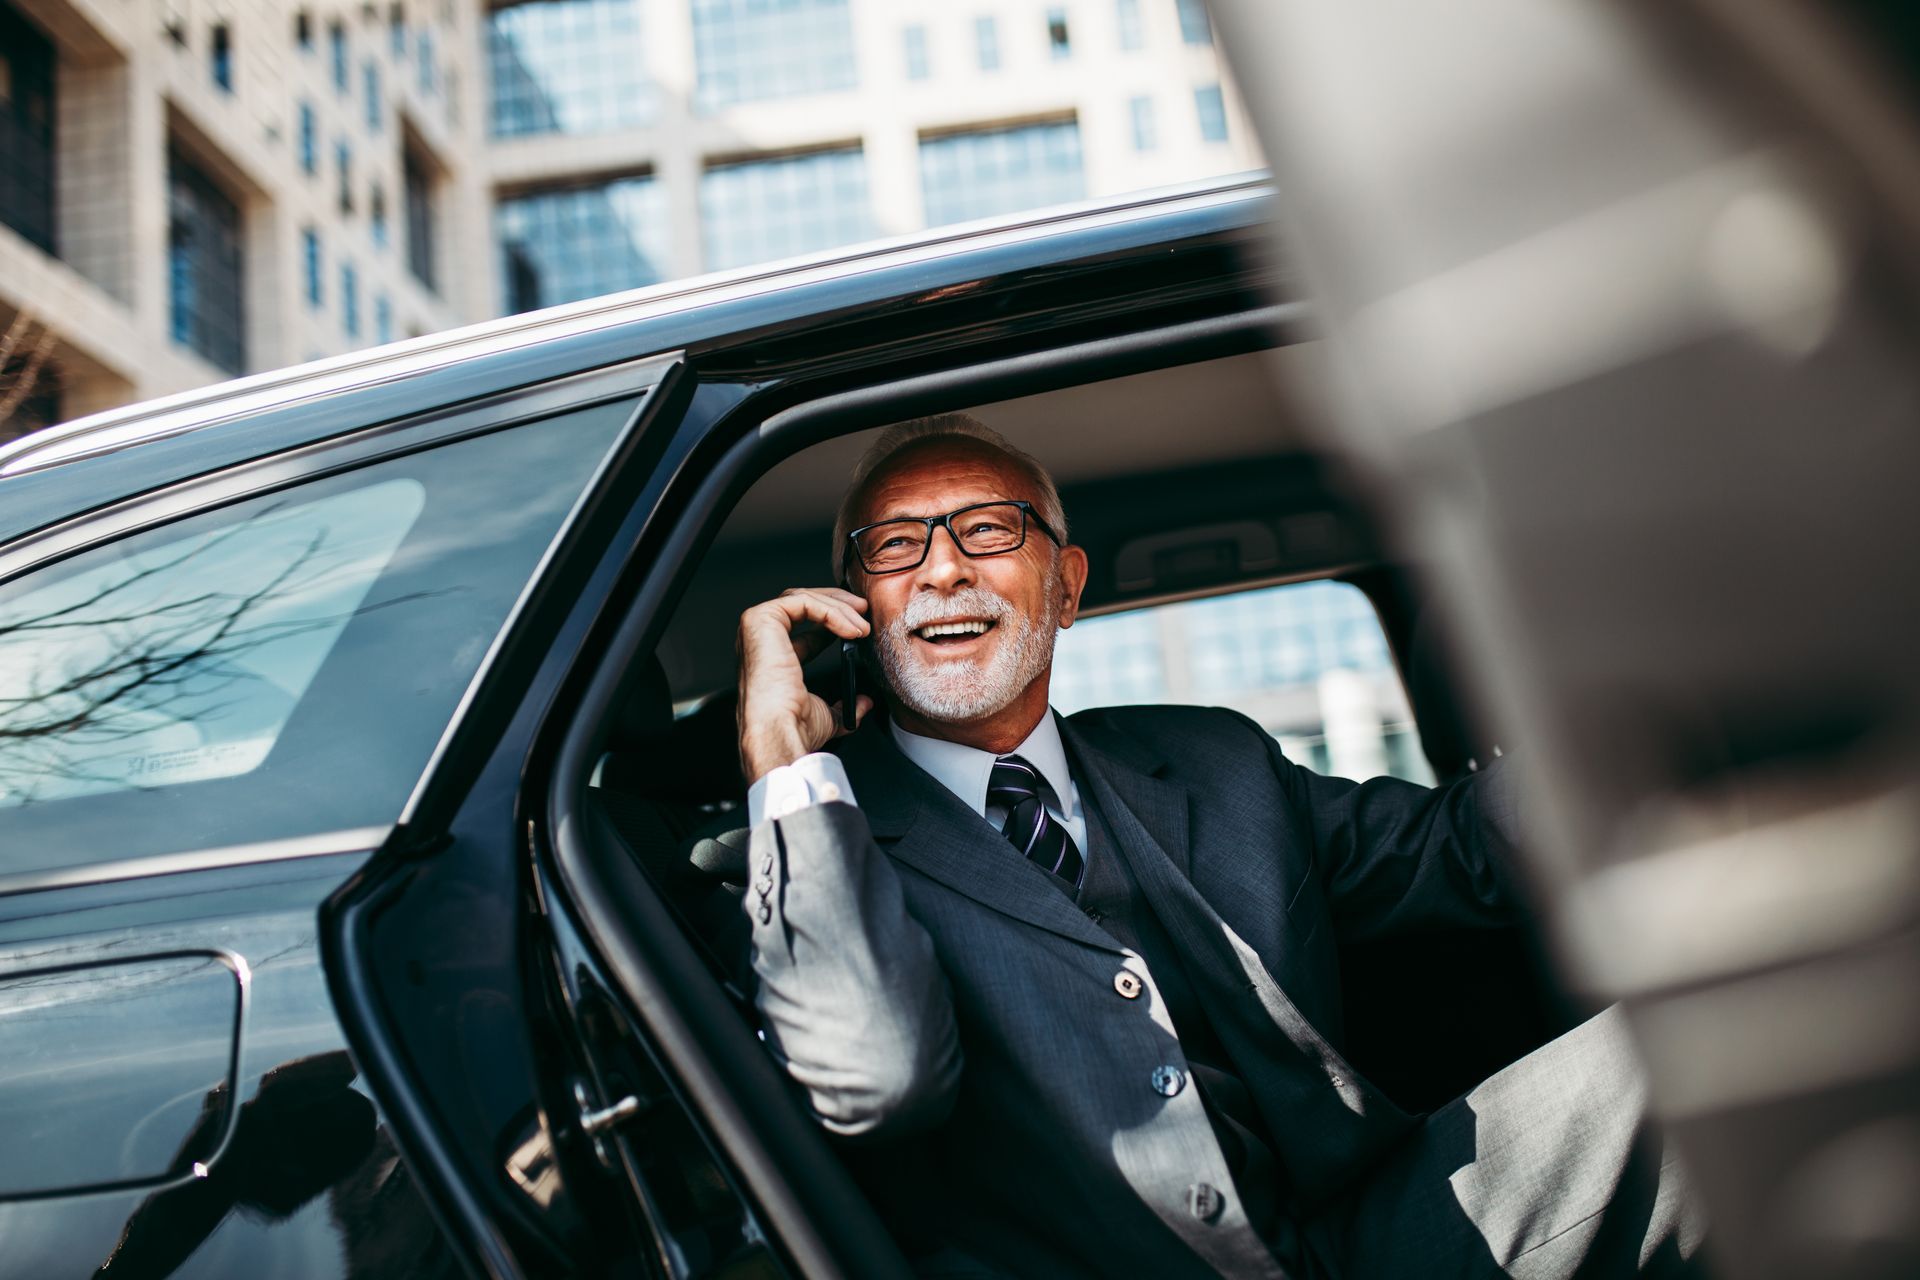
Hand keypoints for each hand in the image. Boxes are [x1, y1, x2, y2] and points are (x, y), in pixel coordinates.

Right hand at [736, 587, 874, 782]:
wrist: (780, 731)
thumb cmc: (793, 727)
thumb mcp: (827, 715)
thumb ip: (844, 707)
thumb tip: (863, 704)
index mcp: (771, 657)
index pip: (801, 625)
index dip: (832, 620)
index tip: (858, 628)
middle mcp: (760, 639)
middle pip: (801, 603)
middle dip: (837, 604)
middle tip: (864, 611)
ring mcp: (756, 627)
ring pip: (803, 598)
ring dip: (839, 608)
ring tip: (863, 626)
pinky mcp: (760, 619)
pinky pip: (803, 602)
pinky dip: (831, 611)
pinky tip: (851, 629)